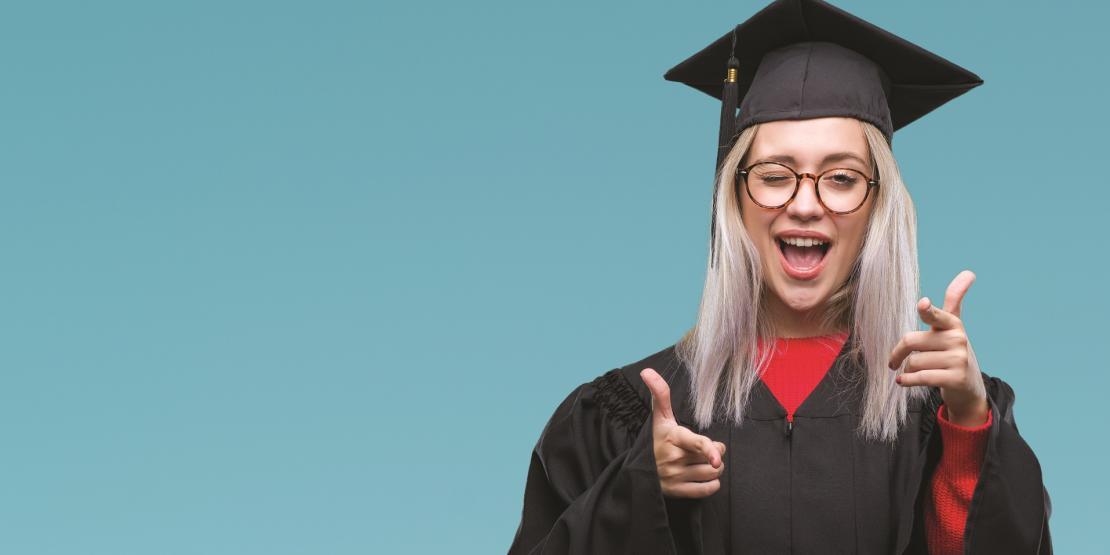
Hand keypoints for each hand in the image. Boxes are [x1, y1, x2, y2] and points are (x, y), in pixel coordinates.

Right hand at [639, 368, 725, 498]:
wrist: (641, 470)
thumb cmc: (658, 439)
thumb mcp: (660, 418)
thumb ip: (660, 394)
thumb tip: (647, 370)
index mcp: (671, 438)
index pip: (695, 444)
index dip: (709, 449)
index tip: (717, 455)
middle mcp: (672, 458)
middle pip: (711, 457)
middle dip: (716, 452)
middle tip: (707, 449)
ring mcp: (674, 477)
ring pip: (712, 473)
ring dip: (714, 468)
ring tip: (704, 462)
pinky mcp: (678, 492)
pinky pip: (707, 490)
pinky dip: (712, 484)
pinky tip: (703, 476)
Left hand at [888, 270, 988, 426]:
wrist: (968, 387)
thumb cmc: (952, 353)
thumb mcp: (952, 327)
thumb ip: (953, 302)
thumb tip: (969, 272)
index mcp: (952, 324)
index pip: (937, 315)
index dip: (928, 310)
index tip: (923, 303)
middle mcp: (958, 339)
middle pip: (910, 341)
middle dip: (897, 353)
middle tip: (893, 361)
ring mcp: (959, 359)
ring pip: (913, 362)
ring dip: (906, 370)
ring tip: (912, 373)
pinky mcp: (956, 378)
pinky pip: (921, 377)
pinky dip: (907, 381)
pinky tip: (903, 381)